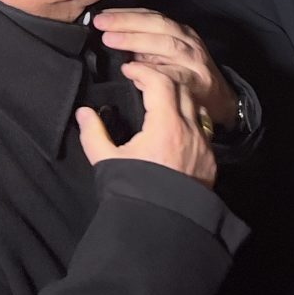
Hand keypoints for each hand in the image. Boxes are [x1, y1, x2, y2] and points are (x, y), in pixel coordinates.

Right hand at [77, 62, 217, 188]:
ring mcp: (204, 145)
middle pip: (181, 89)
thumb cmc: (134, 191)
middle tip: (141, 80)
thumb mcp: (107, 161)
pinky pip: (204, 129)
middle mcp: (190, 130)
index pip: (160, 83)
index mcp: (167, 125)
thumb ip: (94, 133)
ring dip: (179, 97)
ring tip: (160, 100)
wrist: (163, 225)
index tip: (128, 70)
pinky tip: (176, 126)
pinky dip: (190, 119)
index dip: (143, 71)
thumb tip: (83, 113)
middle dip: (161, 79)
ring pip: (197, 107)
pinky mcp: (210, 160)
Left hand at [93, 8, 238, 130]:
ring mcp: (194, 62)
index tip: (102, 16)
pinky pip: (173, 74)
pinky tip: (133, 71)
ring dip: (137, 40)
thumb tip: (109, 38)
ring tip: (111, 41)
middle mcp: (189, 43)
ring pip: (167, 45)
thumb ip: (144, 47)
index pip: (152, 17)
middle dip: (128, 23)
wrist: (219, 101)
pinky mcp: (197, 82)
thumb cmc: (188, 77)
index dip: (126, 14)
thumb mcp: (167, 56)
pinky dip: (153, 71)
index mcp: (180, 33)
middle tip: (102, 25)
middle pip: (159, 26)